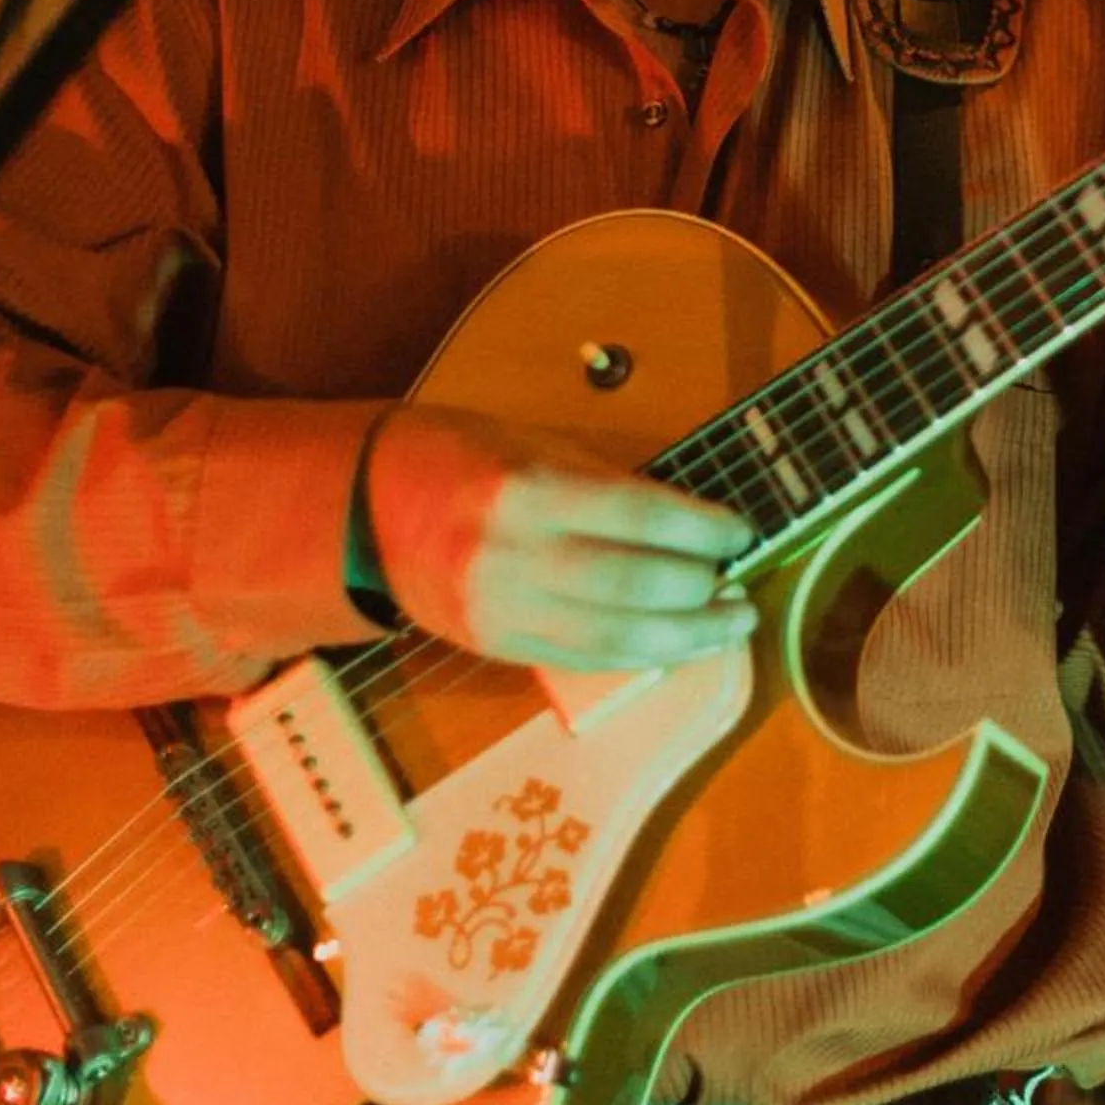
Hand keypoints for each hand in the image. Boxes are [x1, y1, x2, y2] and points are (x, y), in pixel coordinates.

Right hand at [357, 403, 758, 672]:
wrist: (363, 509)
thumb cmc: (456, 457)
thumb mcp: (530, 444)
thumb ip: (602, 483)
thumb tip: (684, 521)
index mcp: (525, 490)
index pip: (638, 514)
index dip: (702, 528)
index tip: (740, 531)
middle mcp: (514, 556)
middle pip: (634, 583)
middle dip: (701, 588)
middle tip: (740, 582)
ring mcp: (504, 611)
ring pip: (616, 637)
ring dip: (687, 636)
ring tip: (730, 623)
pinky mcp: (497, 648)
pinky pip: (585, 659)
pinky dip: (641, 655)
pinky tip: (679, 645)